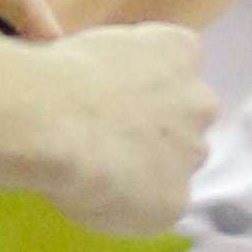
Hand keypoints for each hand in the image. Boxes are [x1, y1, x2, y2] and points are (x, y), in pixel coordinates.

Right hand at [29, 22, 213, 232]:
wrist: (52, 123)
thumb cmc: (59, 77)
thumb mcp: (97, 46)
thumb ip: (124, 70)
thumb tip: (111, 95)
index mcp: (179, 50)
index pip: (179, 65)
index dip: (146, 84)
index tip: (118, 94)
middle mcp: (199, 102)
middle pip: (187, 119)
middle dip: (159, 128)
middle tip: (112, 135)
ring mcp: (191, 155)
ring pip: (177, 165)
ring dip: (151, 168)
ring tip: (99, 168)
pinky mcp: (175, 202)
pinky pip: (156, 206)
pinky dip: (133, 206)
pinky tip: (98, 193)